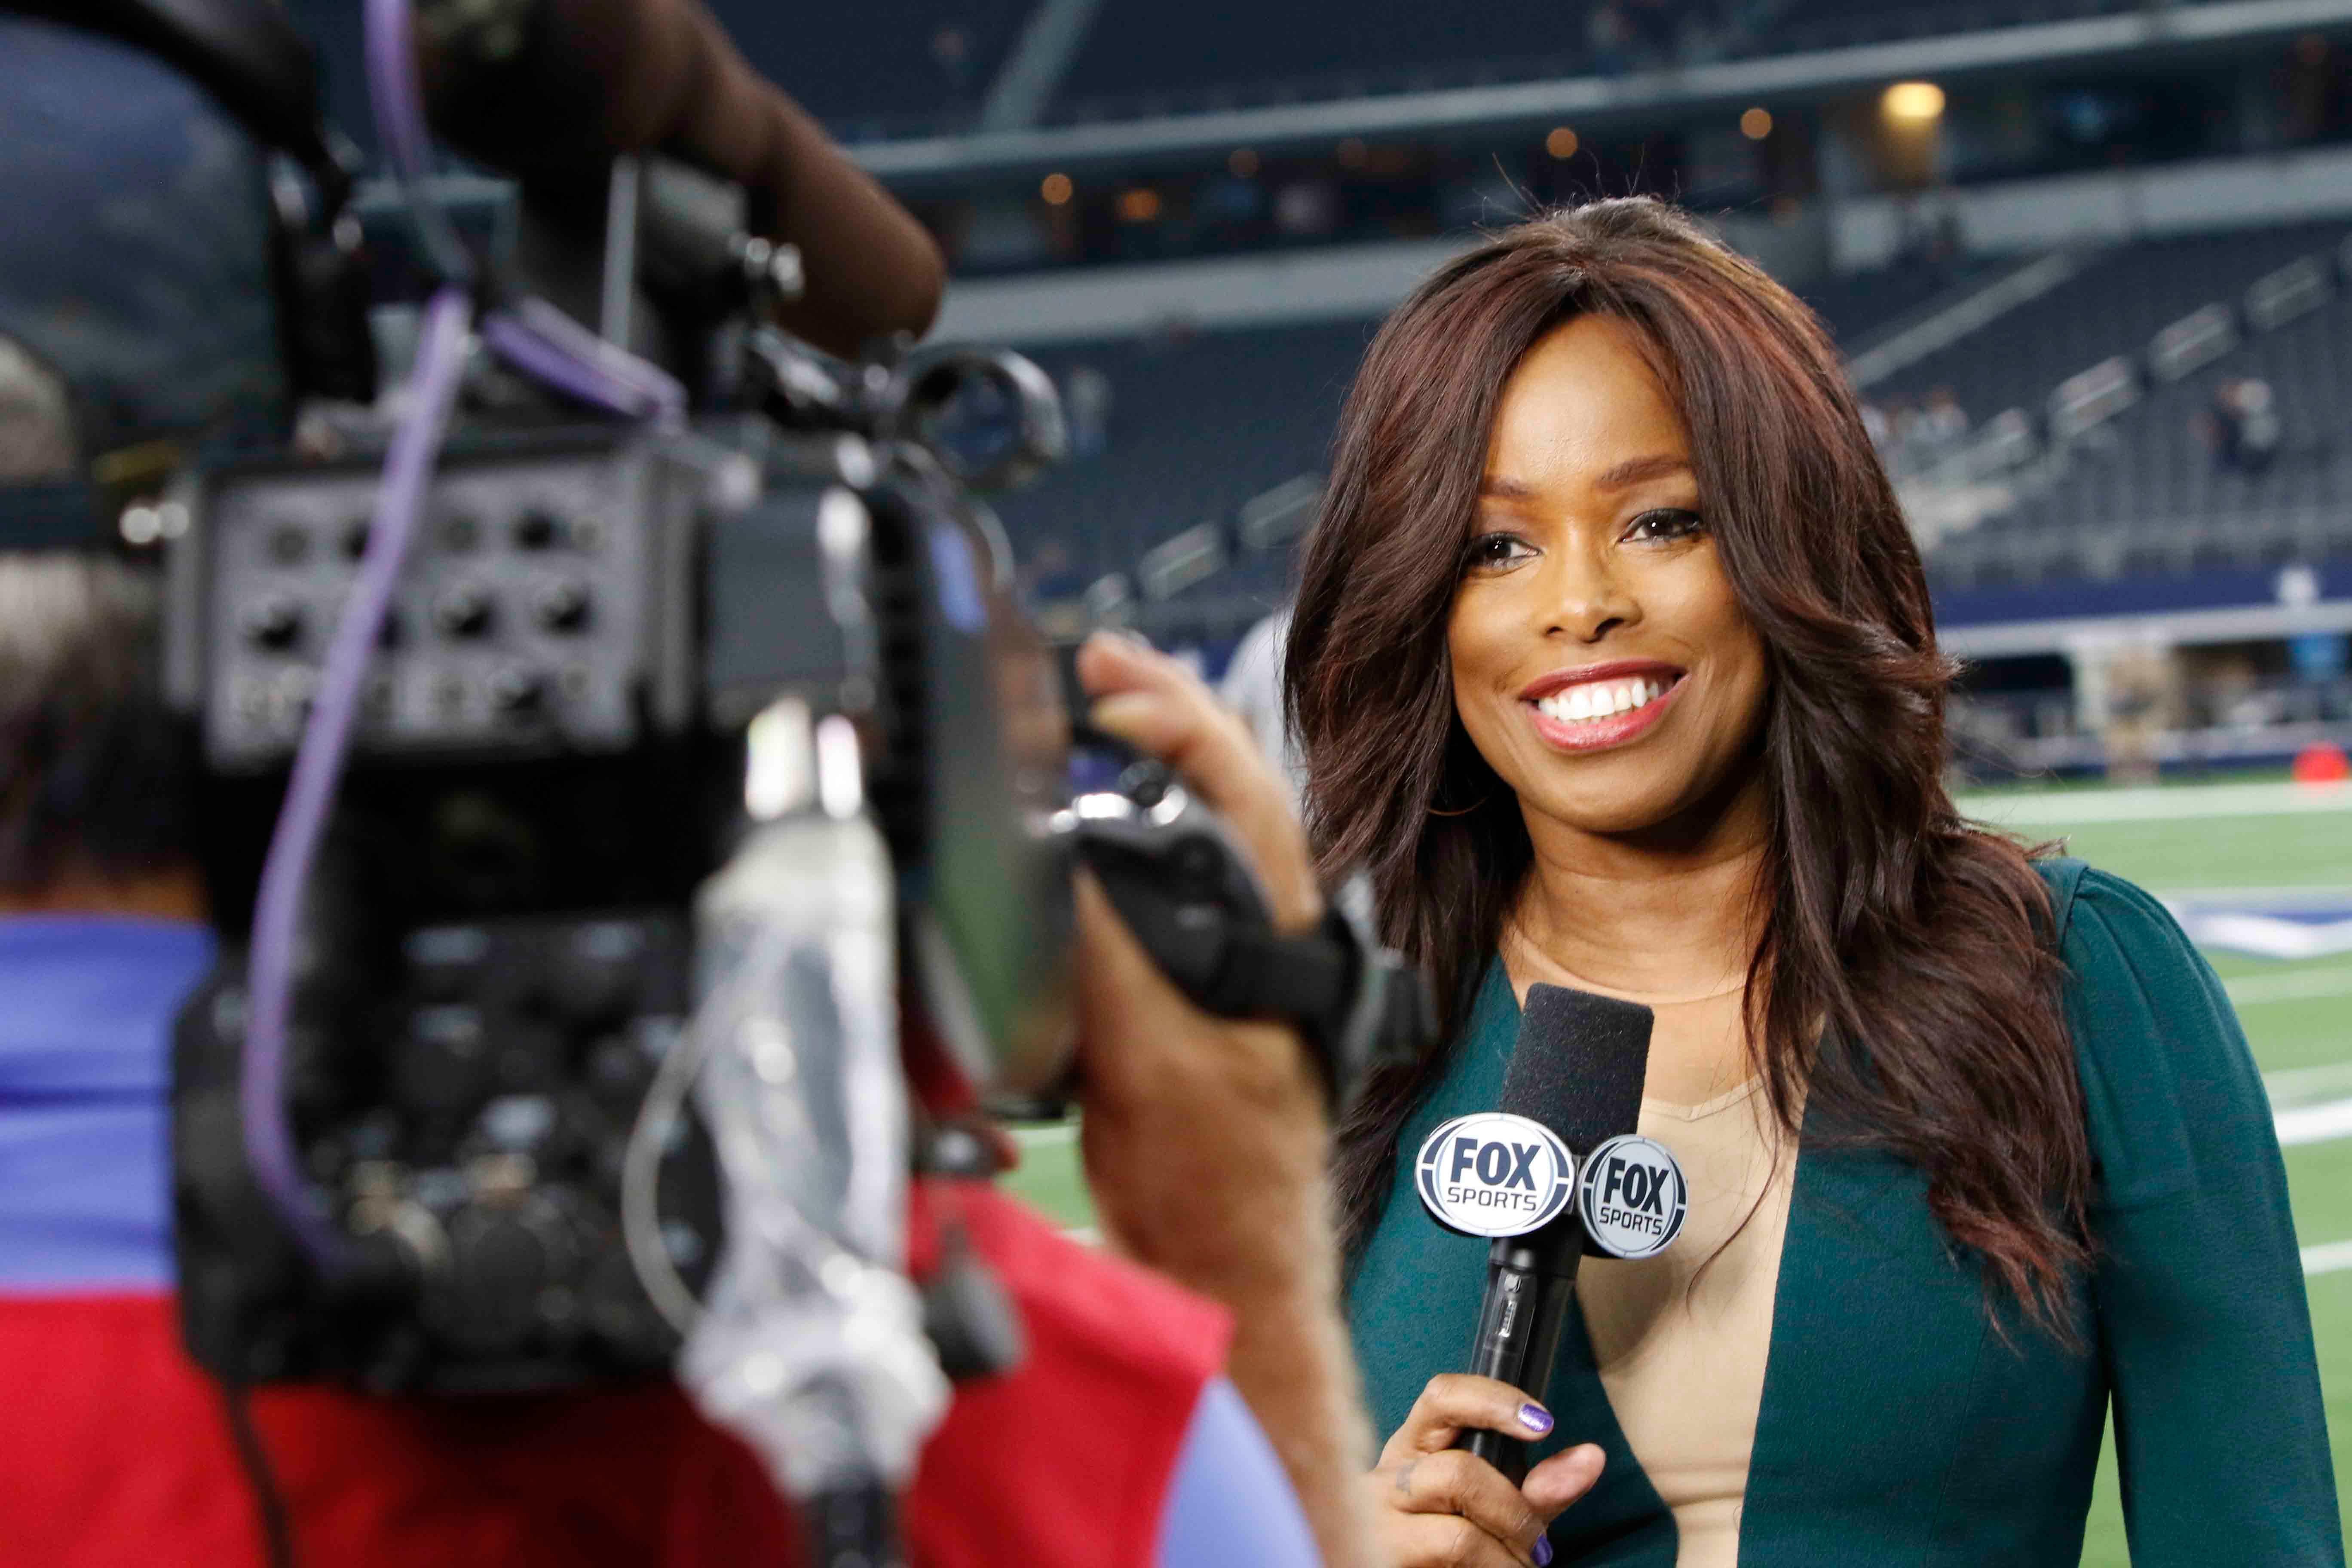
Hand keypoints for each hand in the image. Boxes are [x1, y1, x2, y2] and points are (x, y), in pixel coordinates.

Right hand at [1069, 630, 1379, 1567]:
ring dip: (1161, 762)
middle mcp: (1279, 939)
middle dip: (1167, 712)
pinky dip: (1143, 831)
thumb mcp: (1145, 1062)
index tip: (1106, 686)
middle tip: (1102, 660)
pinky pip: (1185, 885)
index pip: (1239, 788)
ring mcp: (1248, 965)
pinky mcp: (1209, 998)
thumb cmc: (1215, 1190)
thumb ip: (1106, 958)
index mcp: (1286, 938)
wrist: (1227, 1274)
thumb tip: (1060, 859)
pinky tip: (1107, 816)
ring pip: (1213, 833)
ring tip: (1110, 705)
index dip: (1172, 722)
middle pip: (1235, 790)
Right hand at [1367, 1376, 1605, 1567]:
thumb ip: (1541, 1488)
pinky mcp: (1384, 1555)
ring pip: (1459, 1527)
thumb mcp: (1497, 1512)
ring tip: (1518, 1565)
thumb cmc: (1450, 1546)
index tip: (1543, 1423)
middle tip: (1537, 1545)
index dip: (1494, 1400)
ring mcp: (1381, 1521)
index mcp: (1414, 1448)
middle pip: (1459, 1471)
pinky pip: (1455, 1554)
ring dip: (1507, 1550)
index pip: (1443, 1397)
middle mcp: (1389, 1477)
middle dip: (1515, 1510)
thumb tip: (1592, 1456)